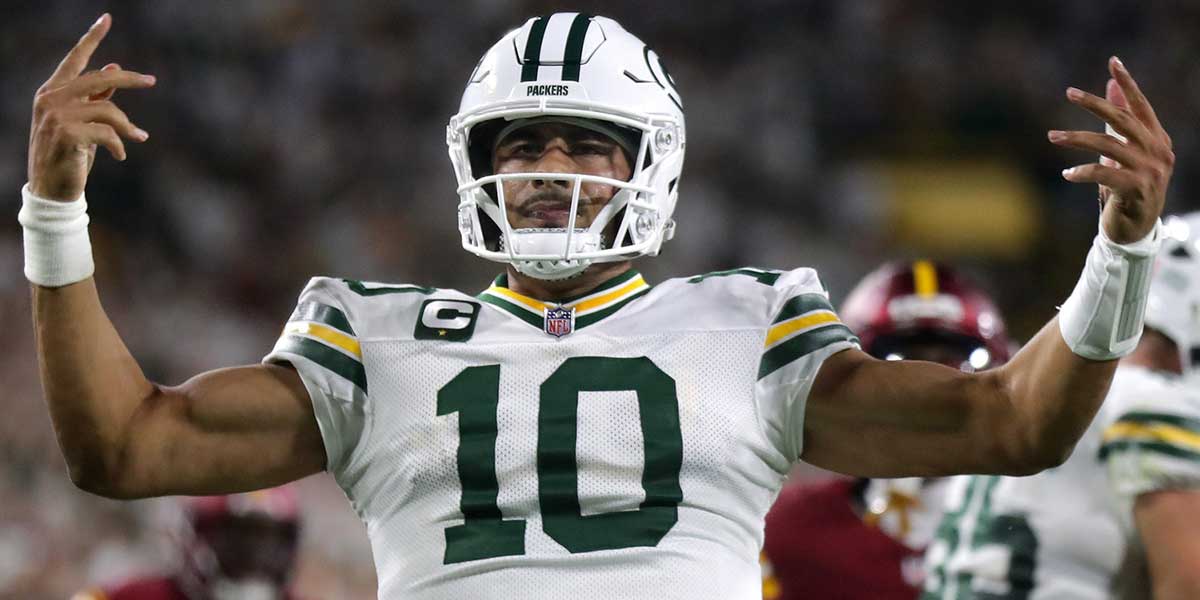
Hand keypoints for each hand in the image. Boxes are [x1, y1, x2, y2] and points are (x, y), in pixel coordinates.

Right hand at [27, 14, 155, 200]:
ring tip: (137, 138)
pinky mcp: (67, 134)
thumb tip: (112, 67)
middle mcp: (51, 99)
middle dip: (129, 79)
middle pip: (99, 78)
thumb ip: (95, 96)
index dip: (91, 38)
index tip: (107, 18)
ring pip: (108, 109)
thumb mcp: (83, 122)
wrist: (52, 190)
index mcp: (52, 92)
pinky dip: (120, 144)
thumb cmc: (69, 154)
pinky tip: (122, 155)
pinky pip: (108, 132)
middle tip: (152, 81)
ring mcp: (56, 116)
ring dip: (127, 126)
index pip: (74, 59)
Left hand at [1049, 57, 1173, 243]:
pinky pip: (1103, 174)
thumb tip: (1110, 88)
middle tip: (1069, 92)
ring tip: (1052, 136)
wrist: (1136, 230)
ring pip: (1107, 145)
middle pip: (1122, 120)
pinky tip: (1066, 174)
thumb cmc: (1127, 188)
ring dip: (1076, 138)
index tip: (1113, 62)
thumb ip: (1119, 123)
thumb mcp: (1125, 153)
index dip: (1128, 84)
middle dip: (1095, 104)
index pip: (1141, 106)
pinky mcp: (1135, 189)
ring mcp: (1149, 171)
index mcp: (1157, 140)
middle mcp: (1157, 152)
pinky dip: (1081, 172)